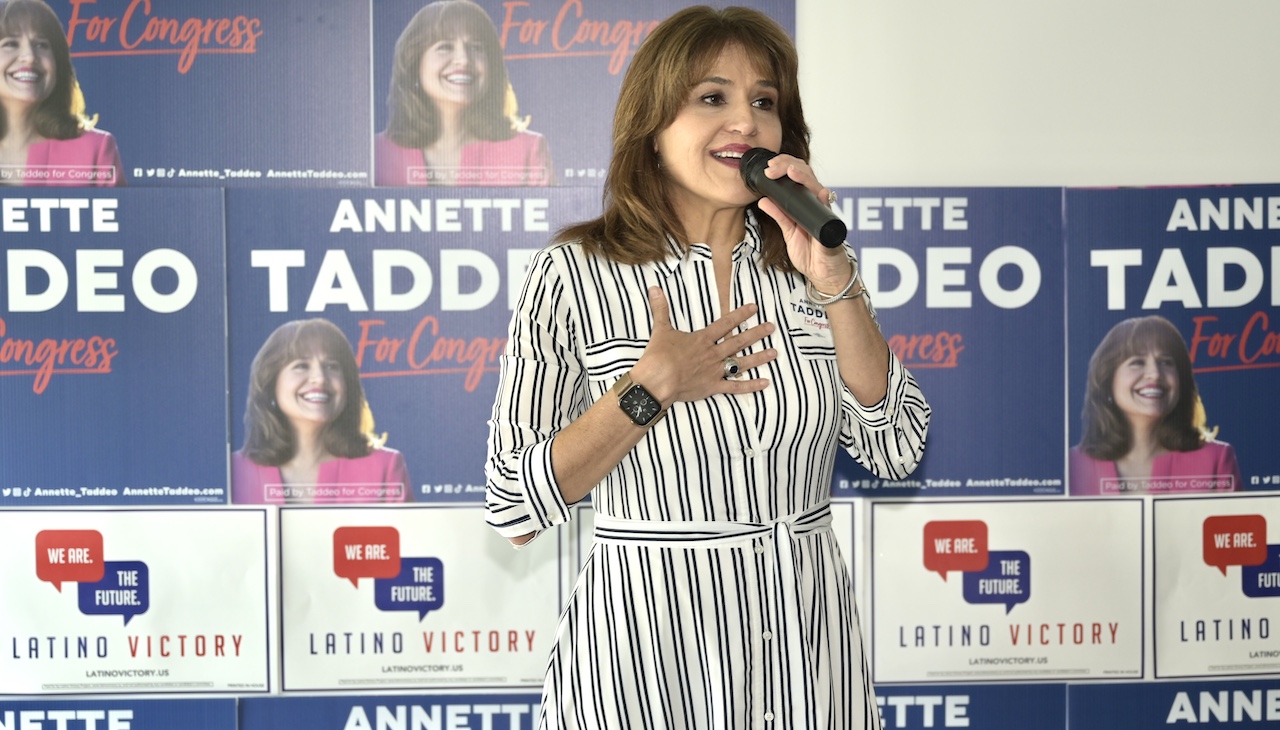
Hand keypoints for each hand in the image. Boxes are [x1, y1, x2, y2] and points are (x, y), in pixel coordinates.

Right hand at [632, 287, 776, 405]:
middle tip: (771, 327)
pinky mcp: (712, 387)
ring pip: (741, 363)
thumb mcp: (660, 329)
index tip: (754, 308)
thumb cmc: (658, 356)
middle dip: (756, 333)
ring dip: (759, 357)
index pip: (725, 324)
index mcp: (702, 339)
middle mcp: (712, 353)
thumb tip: (654, 288)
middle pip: (738, 341)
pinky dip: (750, 386)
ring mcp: (714, 371)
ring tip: (774, 353)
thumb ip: (661, 309)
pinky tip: (765, 383)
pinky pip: (734, 387)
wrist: (657, 381)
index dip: (740, 315)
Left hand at [752, 154, 850, 290]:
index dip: (784, 167)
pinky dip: (824, 201)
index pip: (797, 176)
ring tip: (791, 172)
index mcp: (806, 203)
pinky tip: (820, 193)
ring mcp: (825, 213)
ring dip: (804, 178)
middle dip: (789, 167)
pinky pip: (828, 212)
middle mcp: (817, 204)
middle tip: (774, 168)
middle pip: (807, 176)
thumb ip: (779, 215)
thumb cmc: (810, 252)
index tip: (770, 168)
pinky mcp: (831, 227)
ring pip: (817, 187)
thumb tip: (763, 200)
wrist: (823, 273)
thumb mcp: (789, 231)